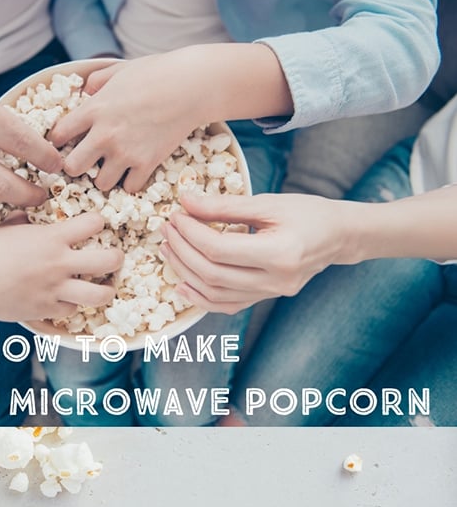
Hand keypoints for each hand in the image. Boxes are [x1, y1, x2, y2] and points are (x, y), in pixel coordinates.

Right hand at [0, 212, 122, 321]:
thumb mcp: (5, 228)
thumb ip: (23, 223)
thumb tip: (24, 216)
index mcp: (52, 238)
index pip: (93, 224)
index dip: (98, 222)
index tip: (96, 224)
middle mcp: (60, 263)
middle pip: (109, 261)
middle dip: (117, 258)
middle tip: (114, 257)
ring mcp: (55, 289)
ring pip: (99, 294)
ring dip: (105, 290)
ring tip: (103, 286)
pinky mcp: (45, 310)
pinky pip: (70, 311)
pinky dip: (71, 306)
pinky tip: (67, 300)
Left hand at [49, 43, 291, 193]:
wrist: (192, 85)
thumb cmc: (156, 72)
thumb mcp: (118, 69)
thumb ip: (96, 81)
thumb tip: (85, 91)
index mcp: (93, 109)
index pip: (57, 135)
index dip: (59, 140)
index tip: (68, 141)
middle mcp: (104, 135)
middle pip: (72, 168)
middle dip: (76, 166)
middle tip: (87, 160)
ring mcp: (126, 152)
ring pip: (100, 184)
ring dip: (104, 177)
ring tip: (113, 166)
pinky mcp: (147, 164)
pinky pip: (129, 187)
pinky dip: (131, 182)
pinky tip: (134, 170)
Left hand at [160, 192, 351, 313]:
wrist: (339, 236)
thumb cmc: (308, 213)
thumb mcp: (267, 203)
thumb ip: (224, 206)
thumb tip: (185, 201)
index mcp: (280, 253)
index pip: (219, 249)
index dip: (190, 233)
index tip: (176, 216)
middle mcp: (277, 280)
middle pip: (213, 274)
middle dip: (182, 251)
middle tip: (166, 229)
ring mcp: (272, 294)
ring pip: (216, 294)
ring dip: (185, 272)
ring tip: (169, 249)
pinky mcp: (266, 298)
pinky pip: (227, 305)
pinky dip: (201, 296)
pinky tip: (183, 282)